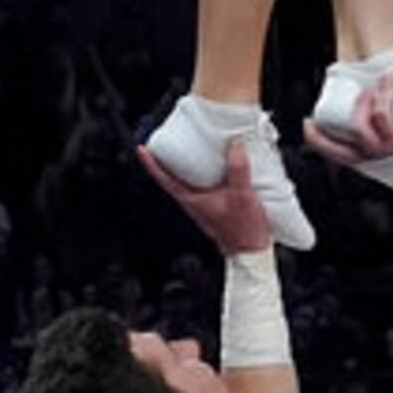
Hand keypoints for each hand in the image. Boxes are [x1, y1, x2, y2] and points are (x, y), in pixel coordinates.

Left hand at [137, 137, 277, 256]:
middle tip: (169, 141)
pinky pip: (205, 184)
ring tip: (195, 147)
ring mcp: (203, 205)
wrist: (250, 251)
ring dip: (190, 164)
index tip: (142, 149)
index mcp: (192, 200)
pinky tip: (219, 165)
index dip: (151, 164)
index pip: (164, 179)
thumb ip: (237, 169)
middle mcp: (194, 203)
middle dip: (170, 159)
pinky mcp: (215, 206)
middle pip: (174, 177)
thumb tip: (235, 144)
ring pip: (190, 181)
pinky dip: (207, 172)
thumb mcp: (242, 195)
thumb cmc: (242, 231)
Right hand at [307, 78, 392, 200]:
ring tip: (389, 79)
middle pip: (358, 126)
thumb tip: (362, 115)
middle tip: (367, 92)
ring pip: (384, 115)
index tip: (308, 123)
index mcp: (364, 162)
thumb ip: (369, 147)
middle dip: (360, 102)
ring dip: (385, 92)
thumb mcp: (382, 164)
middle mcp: (377, 155)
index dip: (317, 138)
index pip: (333, 152)